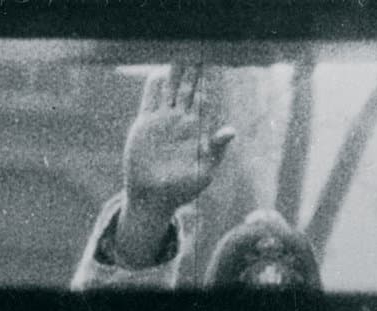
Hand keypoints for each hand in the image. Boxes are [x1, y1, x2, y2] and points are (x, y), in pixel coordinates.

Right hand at [117, 64, 235, 265]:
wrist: (154, 197)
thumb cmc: (183, 189)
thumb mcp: (204, 169)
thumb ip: (216, 148)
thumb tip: (232, 130)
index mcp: (196, 129)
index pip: (203, 98)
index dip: (206, 81)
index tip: (212, 61)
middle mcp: (180, 122)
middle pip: (186, 88)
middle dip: (191, 70)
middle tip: (197, 47)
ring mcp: (162, 122)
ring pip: (168, 90)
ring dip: (173, 73)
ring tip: (179, 53)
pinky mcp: (145, 125)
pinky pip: (150, 101)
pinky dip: (153, 88)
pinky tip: (157, 74)